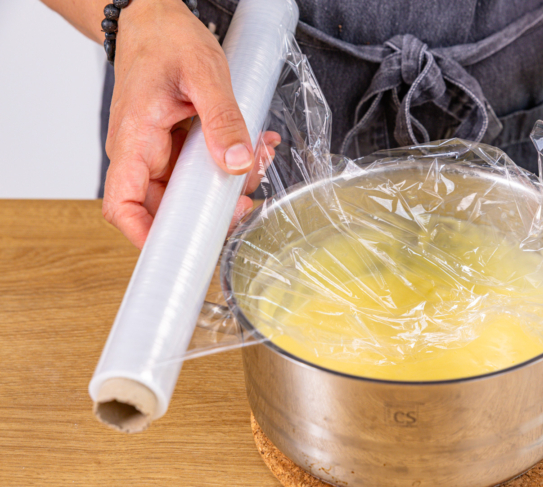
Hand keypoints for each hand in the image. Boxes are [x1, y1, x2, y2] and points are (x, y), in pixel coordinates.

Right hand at [102, 0, 278, 247]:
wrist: (154, 18)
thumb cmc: (166, 39)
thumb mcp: (203, 74)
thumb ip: (223, 120)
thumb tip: (237, 165)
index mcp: (135, 140)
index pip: (123, 204)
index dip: (145, 235)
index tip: (182, 250)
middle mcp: (142, 152)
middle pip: (168, 206)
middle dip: (212, 211)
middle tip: (249, 203)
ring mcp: (159, 150)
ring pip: (193, 190)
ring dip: (230, 183)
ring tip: (260, 158)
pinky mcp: (177, 145)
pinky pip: (203, 168)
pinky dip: (232, 161)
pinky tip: (256, 145)